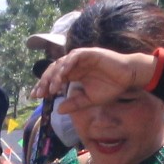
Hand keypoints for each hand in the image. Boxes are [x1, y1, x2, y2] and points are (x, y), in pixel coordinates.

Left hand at [36, 45, 160, 106]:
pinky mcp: (89, 53)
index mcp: (73, 74)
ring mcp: (81, 58)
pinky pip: (74, 57)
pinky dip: (67, 65)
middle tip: (38, 94)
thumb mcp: (89, 100)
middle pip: (53, 70)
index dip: (44, 86)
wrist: (128, 78)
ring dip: (54, 76)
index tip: (35, 97)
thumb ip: (75, 103)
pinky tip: (62, 76)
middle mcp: (74, 65)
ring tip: (51, 89)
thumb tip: (58, 110)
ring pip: (61, 63)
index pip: (53, 78)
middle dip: (44, 82)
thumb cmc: (111, 87)